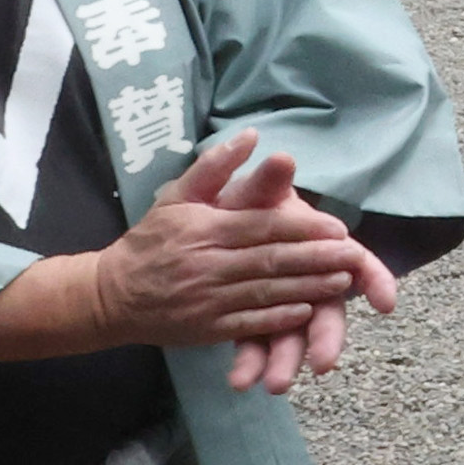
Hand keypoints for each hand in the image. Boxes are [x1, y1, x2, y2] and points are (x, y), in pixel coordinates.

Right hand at [99, 131, 388, 382]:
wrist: (110, 295)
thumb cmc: (151, 241)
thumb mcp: (176, 197)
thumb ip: (215, 167)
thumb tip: (252, 135)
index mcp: (205, 230)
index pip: (262, 227)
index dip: (302, 228)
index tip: (338, 227)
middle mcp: (208, 265)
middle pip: (270, 260)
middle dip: (316, 258)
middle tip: (353, 254)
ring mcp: (207, 300)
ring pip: (266, 292)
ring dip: (307, 287)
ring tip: (342, 280)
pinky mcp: (206, 329)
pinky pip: (248, 324)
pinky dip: (278, 319)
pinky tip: (307, 311)